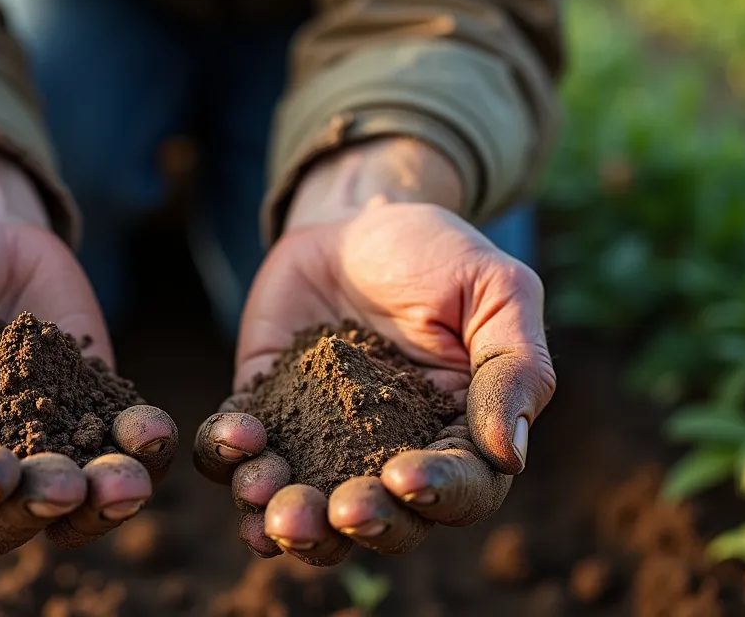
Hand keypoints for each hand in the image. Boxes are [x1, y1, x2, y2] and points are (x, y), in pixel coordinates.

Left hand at [194, 138, 554, 564]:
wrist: (355, 220)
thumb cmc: (438, 253)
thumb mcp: (497, 291)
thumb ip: (516, 368)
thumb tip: (508, 457)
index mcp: (459, 440)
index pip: (461, 493)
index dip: (436, 496)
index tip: (403, 476)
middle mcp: (388, 460)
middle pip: (380, 523)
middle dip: (357, 525)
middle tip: (338, 510)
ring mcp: (319, 445)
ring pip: (303, 510)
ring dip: (284, 518)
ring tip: (267, 497)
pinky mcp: (263, 416)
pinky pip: (236, 456)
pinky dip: (229, 457)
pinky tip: (237, 436)